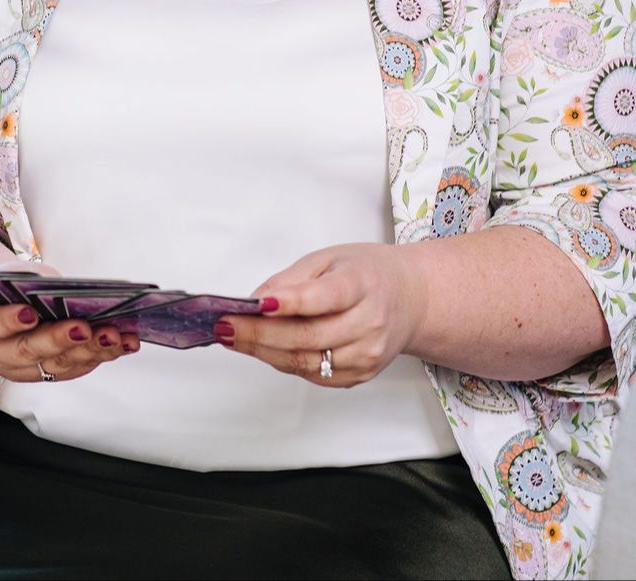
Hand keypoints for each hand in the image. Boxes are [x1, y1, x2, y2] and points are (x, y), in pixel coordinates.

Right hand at [0, 259, 140, 381]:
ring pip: (55, 365)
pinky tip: (124, 343)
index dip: (8, 320)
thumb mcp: (10, 275)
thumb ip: (32, 284)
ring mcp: (19, 371)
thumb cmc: (6, 288)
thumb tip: (72, 294)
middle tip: (84, 327)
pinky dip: (100, 356)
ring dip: (89, 351)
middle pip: (27, 351)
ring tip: (115, 335)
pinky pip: (74, 369)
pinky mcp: (44, 375)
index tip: (29, 313)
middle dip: (59, 339)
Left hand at [215, 243, 427, 385]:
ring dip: (263, 351)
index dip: (288, 303)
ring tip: (232, 338)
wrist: (411, 300)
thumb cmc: (367, 274)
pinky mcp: (359, 375)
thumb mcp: (330, 259)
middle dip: (258, 333)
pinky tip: (262, 348)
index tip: (254, 304)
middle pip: (307, 337)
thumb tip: (255, 302)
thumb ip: (292, 280)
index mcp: (363, 285)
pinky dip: (282, 361)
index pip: (323, 298)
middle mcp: (369, 324)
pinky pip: (312, 374)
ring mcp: (366, 355)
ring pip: (305, 361)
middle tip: (224, 326)